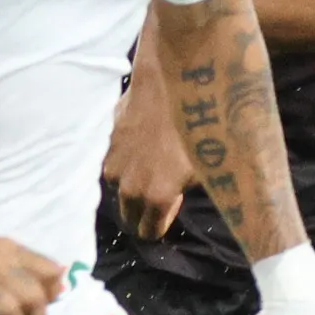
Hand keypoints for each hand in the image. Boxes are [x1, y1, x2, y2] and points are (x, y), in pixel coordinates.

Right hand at [103, 83, 192, 239]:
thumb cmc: (198, 125)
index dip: (162, 222)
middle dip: (144, 208)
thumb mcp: (207, 165)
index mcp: (157, 198)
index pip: (149, 232)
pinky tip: (143, 138)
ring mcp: (114, 164)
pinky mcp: (107, 143)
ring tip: (153, 156)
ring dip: (132, 180)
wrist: (169, 82)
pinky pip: (116, 162)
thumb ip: (185, 190)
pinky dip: (126, 158)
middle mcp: (130, 187)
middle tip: (163, 185)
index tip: (173, 204)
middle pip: (130, 215)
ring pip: (120, 187)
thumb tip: (179, 195)